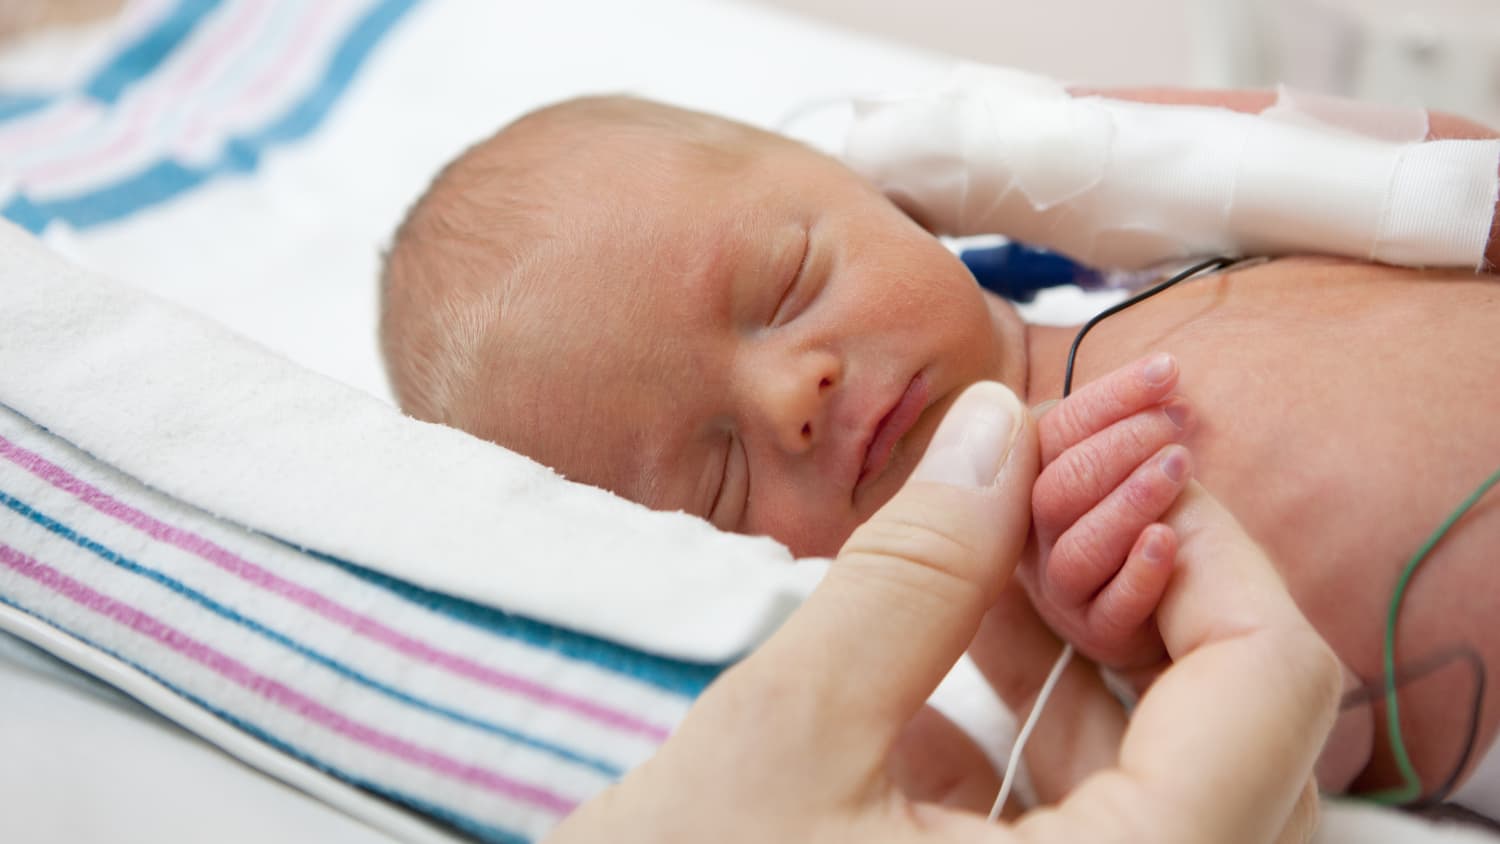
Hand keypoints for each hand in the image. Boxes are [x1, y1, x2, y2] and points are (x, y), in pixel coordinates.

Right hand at [547, 382, 1338, 843]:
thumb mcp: (789, 731)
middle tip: (1052, 491)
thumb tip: (1002, 423)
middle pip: (1247, 731)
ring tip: (992, 540)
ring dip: (1094, 648)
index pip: (1272, 688)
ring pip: (1176, 775)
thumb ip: (915, 568)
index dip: (1212, 541)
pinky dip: (1048, 722)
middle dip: (1149, 588)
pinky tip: (960, 634)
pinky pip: (1100, 817)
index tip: (1114, 457)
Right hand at [1023, 353, 1192, 671]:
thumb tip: (1161, 371)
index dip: (1109, 397)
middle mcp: (1034, 539)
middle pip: (1055, 489)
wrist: (1176, 598)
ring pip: (1077, 548)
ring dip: (1131, 499)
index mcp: (1029, 484)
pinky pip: (1111, 607)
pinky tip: (1170, 539)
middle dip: (1119, 443)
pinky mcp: (1098, 633)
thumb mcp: (1126, 464)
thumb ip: (1118, 427)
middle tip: (1177, 420)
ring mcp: (1062, 590)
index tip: (1166, 371)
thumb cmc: (1149, 516)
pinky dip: (1139, 572)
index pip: (1049, 430)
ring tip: (1180, 464)